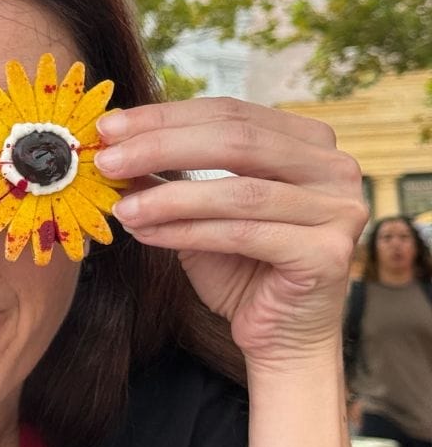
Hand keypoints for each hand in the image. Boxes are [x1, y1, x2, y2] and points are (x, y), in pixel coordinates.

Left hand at [94, 97, 365, 369]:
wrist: (279, 334)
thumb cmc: (241, 267)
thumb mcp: (195, 211)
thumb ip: (167, 177)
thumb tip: (114, 147)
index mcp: (308, 142)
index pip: (231, 112)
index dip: (166, 117)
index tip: (109, 129)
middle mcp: (334, 168)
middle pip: (237, 141)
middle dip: (162, 147)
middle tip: (107, 161)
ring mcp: (339, 209)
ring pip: (238, 191)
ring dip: (168, 197)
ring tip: (121, 208)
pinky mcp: (328, 254)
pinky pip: (243, 234)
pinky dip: (186, 232)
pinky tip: (145, 234)